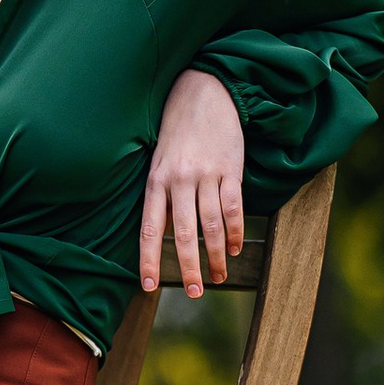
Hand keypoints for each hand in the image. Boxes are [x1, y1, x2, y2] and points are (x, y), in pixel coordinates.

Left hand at [139, 68, 244, 297]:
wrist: (203, 92)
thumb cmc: (176, 132)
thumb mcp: (158, 161)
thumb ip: (160, 197)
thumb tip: (160, 237)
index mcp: (155, 180)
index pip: (148, 228)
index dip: (148, 259)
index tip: (148, 286)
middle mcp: (179, 180)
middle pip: (183, 234)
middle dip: (189, 268)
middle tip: (195, 293)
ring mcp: (206, 174)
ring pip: (212, 225)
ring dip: (217, 256)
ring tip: (218, 276)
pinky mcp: (230, 169)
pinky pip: (233, 207)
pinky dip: (235, 232)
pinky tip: (235, 248)